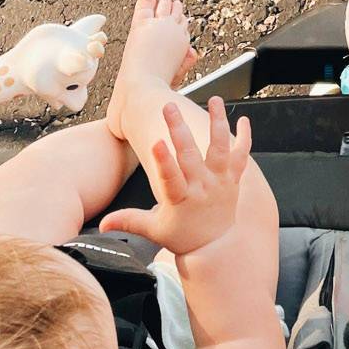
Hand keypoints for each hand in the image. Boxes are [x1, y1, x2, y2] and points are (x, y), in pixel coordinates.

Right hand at [99, 98, 250, 257]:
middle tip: (169, 106)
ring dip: (218, 123)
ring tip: (215, 100)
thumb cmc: (183, 237)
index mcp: (181, 199)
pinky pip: (242, 156)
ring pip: (220, 149)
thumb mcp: (153, 230)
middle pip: (190, 154)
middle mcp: (202, 187)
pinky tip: (243, 120)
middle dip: (179, 129)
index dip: (163, 160)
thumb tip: (103, 224)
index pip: (170, 177)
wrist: (216, 248)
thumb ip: (129, 221)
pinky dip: (245, 138)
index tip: (156, 141)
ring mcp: (220, 181)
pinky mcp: (233, 180)